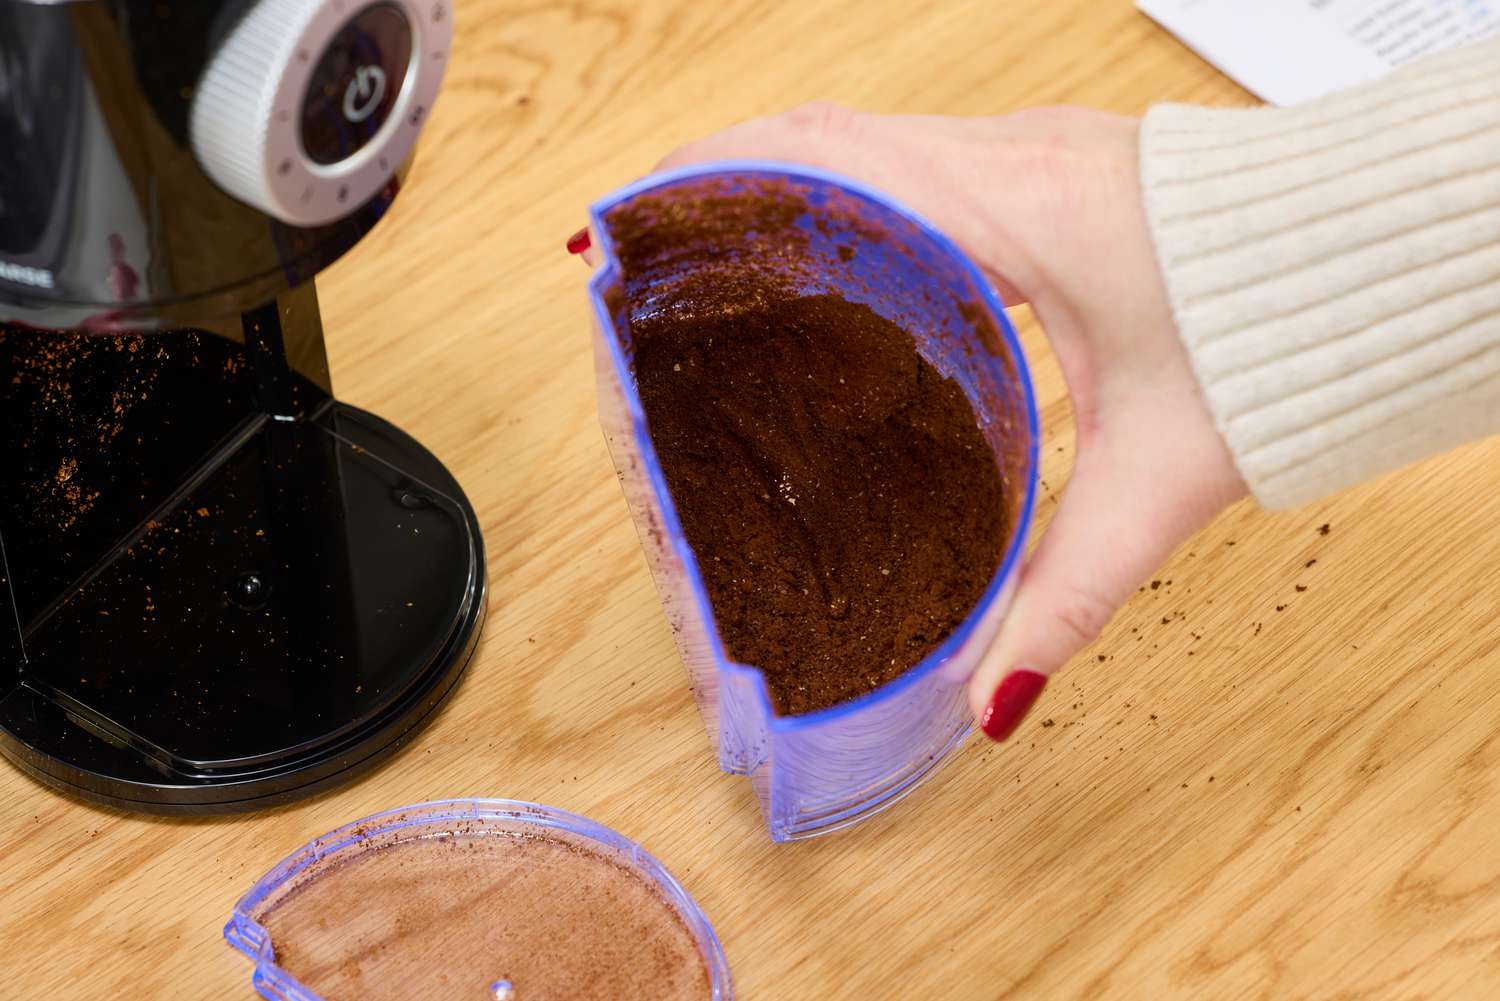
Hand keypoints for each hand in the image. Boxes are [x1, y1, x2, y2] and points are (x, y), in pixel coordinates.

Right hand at [589, 104, 1247, 738]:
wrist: (1371, 257)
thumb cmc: (1279, 335)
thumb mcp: (1160, 478)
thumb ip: (1068, 595)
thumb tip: (989, 697)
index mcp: (1019, 207)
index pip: (829, 161)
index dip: (713, 184)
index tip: (626, 226)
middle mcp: (1010, 154)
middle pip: (819, 133)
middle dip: (717, 179)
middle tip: (640, 248)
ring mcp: (1027, 146)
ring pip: (861, 132)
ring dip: (774, 174)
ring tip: (700, 243)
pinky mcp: (1045, 161)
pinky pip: (909, 149)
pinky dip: (839, 182)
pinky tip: (813, 244)